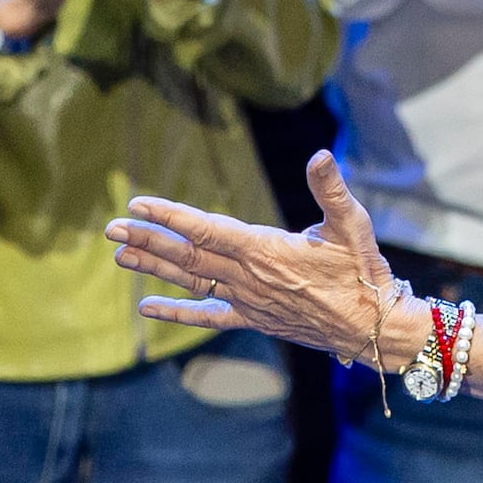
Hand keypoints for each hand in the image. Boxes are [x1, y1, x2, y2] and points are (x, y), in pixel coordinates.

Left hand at [117, 147, 418, 366]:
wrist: (371, 327)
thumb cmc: (364, 272)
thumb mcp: (352, 225)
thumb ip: (331, 190)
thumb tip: (320, 156)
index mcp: (266, 250)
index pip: (206, 230)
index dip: (170, 216)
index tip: (138, 205)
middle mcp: (248, 278)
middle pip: (187, 256)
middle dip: (147, 240)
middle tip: (111, 228)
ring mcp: (247, 301)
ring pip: (190, 281)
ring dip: (153, 267)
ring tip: (120, 254)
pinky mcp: (253, 319)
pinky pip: (208, 316)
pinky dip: (177, 312)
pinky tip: (148, 309)